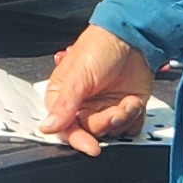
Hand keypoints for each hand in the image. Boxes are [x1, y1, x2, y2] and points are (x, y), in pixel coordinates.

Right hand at [39, 25, 153, 155]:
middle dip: (105, 123)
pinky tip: (134, 102)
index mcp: (65, 98)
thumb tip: (47, 127)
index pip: (67, 129)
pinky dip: (135, 118)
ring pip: (112, 133)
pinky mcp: (127, 108)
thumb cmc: (101, 46)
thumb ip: (64, 104)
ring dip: (122, 119)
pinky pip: (131, 128)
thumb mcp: (78, 75)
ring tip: (127, 101)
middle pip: (91, 133)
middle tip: (115, 111)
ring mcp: (106, 108)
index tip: (92, 146)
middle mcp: (84, 106)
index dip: (79, 139)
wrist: (135, 36)